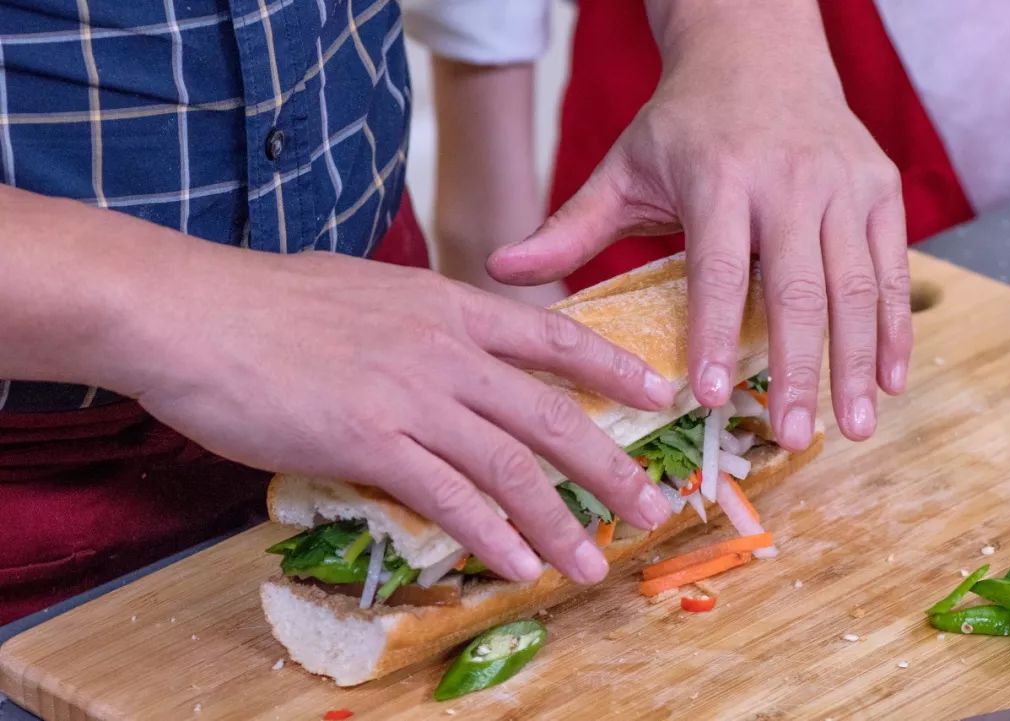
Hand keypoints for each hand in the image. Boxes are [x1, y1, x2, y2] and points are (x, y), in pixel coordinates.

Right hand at [120, 248, 673, 583]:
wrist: (191, 310)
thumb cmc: (267, 302)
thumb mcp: (365, 290)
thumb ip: (418, 320)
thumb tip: (446, 344)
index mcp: (445, 305)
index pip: (550, 334)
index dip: (610, 366)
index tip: (655, 392)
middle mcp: (442, 349)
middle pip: (549, 412)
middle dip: (608, 464)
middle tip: (652, 505)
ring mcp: (407, 394)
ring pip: (508, 465)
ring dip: (557, 521)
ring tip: (590, 563)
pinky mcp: (365, 440)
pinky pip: (446, 496)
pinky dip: (488, 535)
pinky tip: (514, 567)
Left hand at [487, 1, 911, 449]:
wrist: (759, 50)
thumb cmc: (683, 122)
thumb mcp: (623, 168)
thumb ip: (569, 227)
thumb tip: (497, 270)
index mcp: (718, 177)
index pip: (717, 268)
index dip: (715, 333)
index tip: (711, 396)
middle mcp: (789, 180)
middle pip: (797, 287)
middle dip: (798, 368)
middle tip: (793, 437)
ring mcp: (843, 184)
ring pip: (857, 285)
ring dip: (857, 361)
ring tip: (855, 427)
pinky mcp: (880, 189)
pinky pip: (893, 266)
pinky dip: (895, 326)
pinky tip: (890, 379)